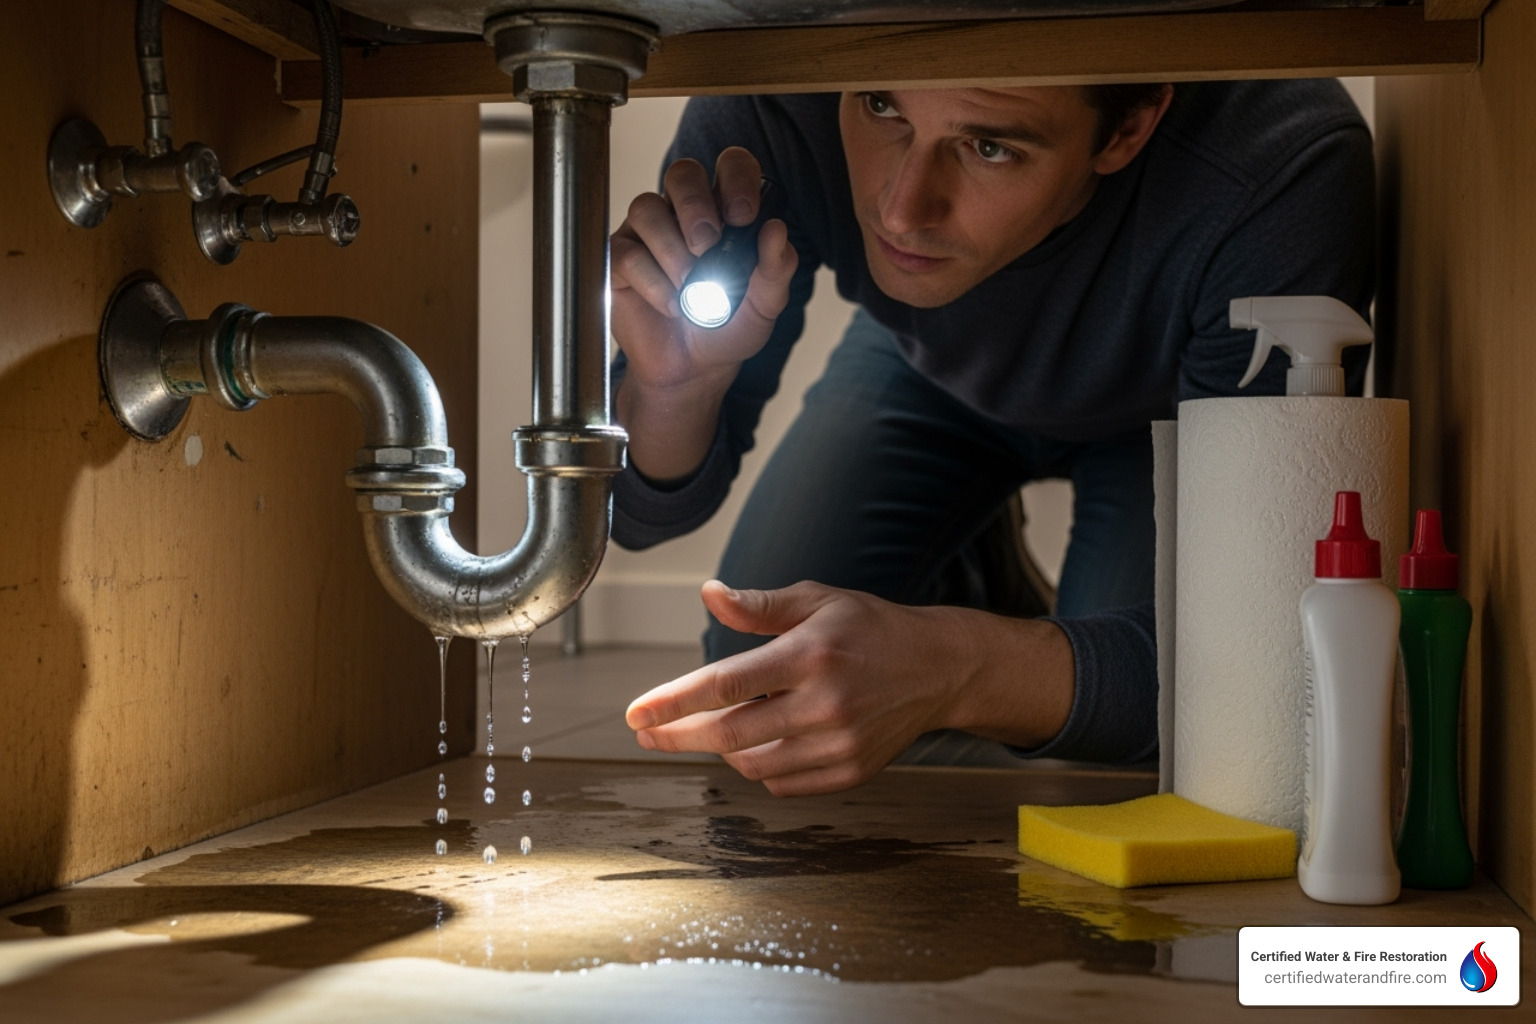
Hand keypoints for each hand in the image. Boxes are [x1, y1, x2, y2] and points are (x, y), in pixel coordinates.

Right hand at [611, 148, 797, 480]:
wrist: (692, 370)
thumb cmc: (727, 329)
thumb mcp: (765, 305)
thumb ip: (775, 268)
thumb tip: (776, 230)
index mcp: (725, 211)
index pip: (730, 167)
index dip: (736, 178)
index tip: (744, 216)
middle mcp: (684, 213)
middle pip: (681, 172)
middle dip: (696, 205)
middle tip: (708, 246)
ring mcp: (648, 233)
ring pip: (648, 209)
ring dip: (673, 252)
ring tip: (690, 289)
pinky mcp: (619, 258)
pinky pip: (627, 252)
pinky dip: (653, 282)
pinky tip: (671, 306)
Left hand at [625, 580, 1075, 796]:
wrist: (937, 669)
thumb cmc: (869, 629)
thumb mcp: (817, 601)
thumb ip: (759, 604)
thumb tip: (709, 595)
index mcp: (810, 655)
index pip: (725, 684)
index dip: (673, 702)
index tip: (635, 713)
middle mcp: (825, 704)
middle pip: (729, 734)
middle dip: (678, 735)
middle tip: (647, 732)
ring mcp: (840, 745)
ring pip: (752, 763)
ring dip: (722, 748)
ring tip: (715, 727)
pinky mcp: (851, 772)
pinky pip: (782, 782)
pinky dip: (758, 767)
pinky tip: (760, 743)